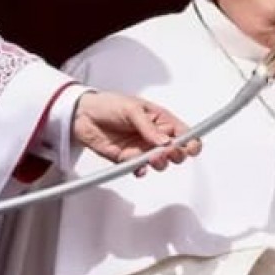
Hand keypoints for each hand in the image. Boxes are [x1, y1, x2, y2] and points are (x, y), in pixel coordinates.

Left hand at [73, 90, 200, 171]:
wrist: (82, 116)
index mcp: (161, 120)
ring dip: (159, 163)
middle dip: (176, 154)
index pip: (184, 133)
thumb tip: (165, 141)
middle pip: (176, 151)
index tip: (190, 148)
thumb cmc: (109, 105)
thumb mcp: (132, 109)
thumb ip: (149, 127)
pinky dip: (141, 170)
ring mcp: (142, 149)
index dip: (192, 142)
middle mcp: (154, 136)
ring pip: (160, 162)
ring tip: (152, 158)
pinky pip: (140, 169)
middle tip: (167, 151)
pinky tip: (140, 168)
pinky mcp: (128, 160)